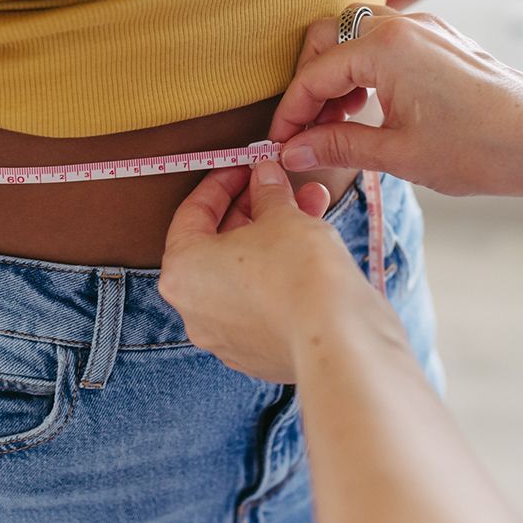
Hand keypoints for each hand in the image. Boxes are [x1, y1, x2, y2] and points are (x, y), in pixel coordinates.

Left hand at [160, 160, 387, 381]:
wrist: (340, 340)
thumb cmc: (299, 275)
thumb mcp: (282, 216)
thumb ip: (267, 193)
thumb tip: (265, 177)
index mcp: (182, 271)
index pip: (191, 214)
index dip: (221, 184)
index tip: (243, 168)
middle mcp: (194, 309)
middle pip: (216, 245)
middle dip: (252, 210)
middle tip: (277, 186)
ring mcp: (224, 337)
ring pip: (242, 273)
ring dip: (272, 237)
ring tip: (309, 208)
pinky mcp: (256, 354)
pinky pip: (260, 302)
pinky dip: (278, 273)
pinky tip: (311, 249)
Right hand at [269, 9, 522, 198]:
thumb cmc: (481, 150)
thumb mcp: (398, 154)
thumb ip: (338, 145)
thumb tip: (293, 151)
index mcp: (386, 48)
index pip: (314, 74)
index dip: (291, 112)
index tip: (281, 143)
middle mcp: (404, 25)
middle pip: (328, 35)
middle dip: (309, 81)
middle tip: (309, 128)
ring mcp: (426, 28)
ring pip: (356, 31)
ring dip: (337, 70)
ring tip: (339, 119)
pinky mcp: (442, 39)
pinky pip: (387, 37)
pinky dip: (366, 65)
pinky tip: (371, 105)